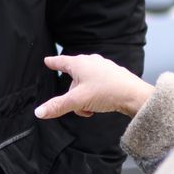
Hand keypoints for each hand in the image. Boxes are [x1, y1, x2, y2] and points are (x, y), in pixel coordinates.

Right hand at [35, 54, 153, 118]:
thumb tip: (39, 112)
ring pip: (85, 84)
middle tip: (78, 106)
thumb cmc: (107, 92)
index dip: (53, 62)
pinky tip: (101, 104)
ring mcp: (103, 68)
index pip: (61, 61)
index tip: (47, 60)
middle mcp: (91, 62)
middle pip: (73, 78)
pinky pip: (97, 85)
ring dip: (84, 98)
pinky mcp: (113, 76)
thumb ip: (57, 106)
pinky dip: (95, 96)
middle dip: (72, 94)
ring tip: (91, 109)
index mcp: (80, 63)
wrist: (134, 96)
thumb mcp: (78, 101)